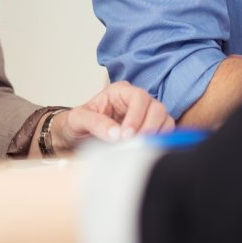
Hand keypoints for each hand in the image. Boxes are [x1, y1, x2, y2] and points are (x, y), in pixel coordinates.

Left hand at [48, 80, 174, 152]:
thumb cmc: (78, 124)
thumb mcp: (78, 119)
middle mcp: (136, 101)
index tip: (126, 135)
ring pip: (165, 120)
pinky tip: (145, 151)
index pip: (139, 97)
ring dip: (156, 136)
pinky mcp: (151, 131)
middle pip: (157, 107)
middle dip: (148, 128)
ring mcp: (146, 115)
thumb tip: (116, 134)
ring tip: (139, 149)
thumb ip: (95, 123)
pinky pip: (165, 134)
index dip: (136, 116)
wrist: (76, 137)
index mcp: (120, 91)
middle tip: (134, 144)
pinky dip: (160, 142)